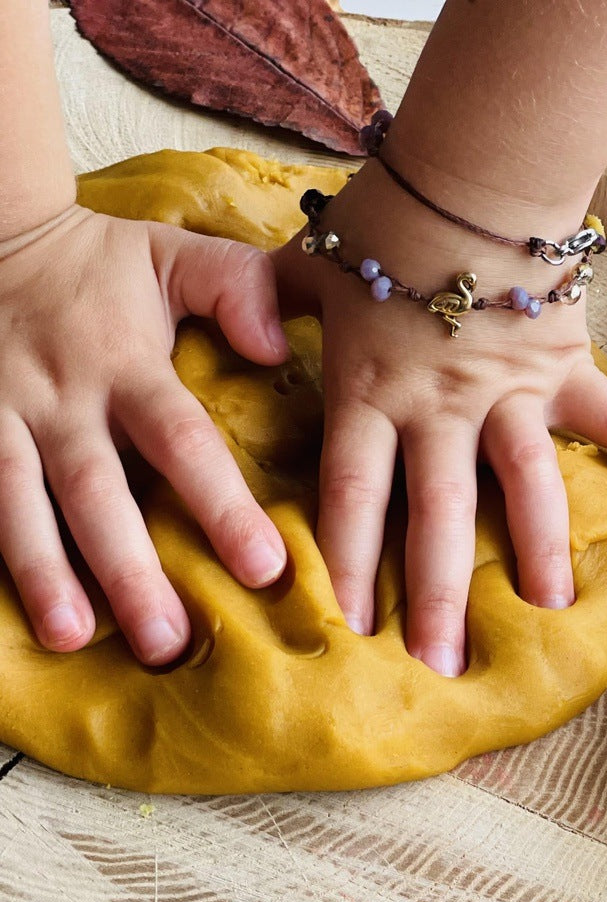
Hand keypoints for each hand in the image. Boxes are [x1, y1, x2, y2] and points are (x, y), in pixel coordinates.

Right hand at [0, 204, 290, 662]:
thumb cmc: (99, 266)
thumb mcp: (172, 256)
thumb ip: (236, 288)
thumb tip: (279, 342)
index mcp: (126, 365)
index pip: (183, 441)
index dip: (222, 505)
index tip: (265, 567)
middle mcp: (61, 399)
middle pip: (98, 492)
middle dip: (131, 570)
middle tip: (166, 640)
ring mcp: (1, 417)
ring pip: (19, 502)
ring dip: (44, 573)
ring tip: (71, 637)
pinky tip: (6, 612)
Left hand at [273, 159, 606, 676]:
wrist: (468, 164)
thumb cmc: (384, 220)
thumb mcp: (308, 266)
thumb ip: (263, 308)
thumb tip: (233, 345)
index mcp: (372, 390)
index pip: (355, 493)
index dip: (349, 564)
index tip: (348, 631)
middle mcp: (441, 406)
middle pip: (437, 512)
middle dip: (437, 591)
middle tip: (440, 663)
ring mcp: (511, 393)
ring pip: (527, 483)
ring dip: (538, 548)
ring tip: (548, 610)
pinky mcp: (567, 370)